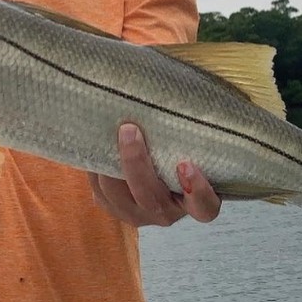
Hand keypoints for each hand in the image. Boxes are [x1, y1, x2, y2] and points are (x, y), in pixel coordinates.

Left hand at [89, 123, 221, 226]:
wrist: (154, 166)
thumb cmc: (178, 150)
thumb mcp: (188, 144)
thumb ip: (184, 131)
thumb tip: (177, 86)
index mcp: (196, 201)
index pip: (205, 206)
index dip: (197, 190)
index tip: (185, 164)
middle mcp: (168, 212)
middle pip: (152, 199)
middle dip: (136, 165)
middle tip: (130, 130)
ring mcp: (140, 215)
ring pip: (120, 199)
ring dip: (112, 166)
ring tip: (109, 134)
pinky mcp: (116, 210)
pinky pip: (102, 195)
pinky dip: (97, 170)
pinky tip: (96, 145)